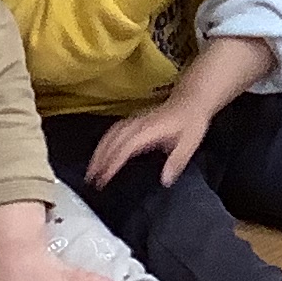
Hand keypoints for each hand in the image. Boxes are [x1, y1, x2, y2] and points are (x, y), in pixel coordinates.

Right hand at [86, 95, 216, 187]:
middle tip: (90, 178)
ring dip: (99, 151)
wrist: (191, 100)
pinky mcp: (134, 121)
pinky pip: (113, 131)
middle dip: (99, 159)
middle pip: (112, 140)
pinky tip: (101, 152)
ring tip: (91, 169)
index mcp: (149, 130)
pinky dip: (104, 143)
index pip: (126, 147)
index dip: (113, 162)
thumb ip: (176, 162)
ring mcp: (134, 121)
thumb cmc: (190, 121)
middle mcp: (138, 124)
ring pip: (110, 135)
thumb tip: (165, 180)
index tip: (104, 177)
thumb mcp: (189, 143)